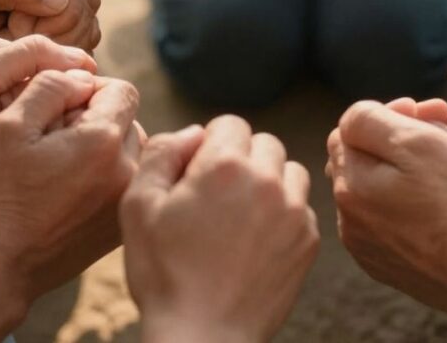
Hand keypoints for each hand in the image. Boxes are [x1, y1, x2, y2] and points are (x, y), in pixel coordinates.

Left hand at [0, 0, 100, 78]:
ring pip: (89, 22)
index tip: (18, 29)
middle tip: (16, 37)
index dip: (57, 10)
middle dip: (58, 29)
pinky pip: (84, 39)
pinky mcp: (60, 22)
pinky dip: (63, 53)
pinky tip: (31, 54)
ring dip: (60, 44)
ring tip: (18, 45)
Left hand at [0, 35, 96, 218]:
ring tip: (80, 102)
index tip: (98, 90)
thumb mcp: (1, 136)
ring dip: (60, 76)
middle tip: (96, 96)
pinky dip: (44, 82)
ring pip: (37, 60)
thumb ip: (38, 101)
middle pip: (44, 50)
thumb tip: (82, 82)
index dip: (76, 65)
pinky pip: (24, 68)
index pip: (46, 48)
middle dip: (71, 70)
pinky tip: (58, 107)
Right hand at [0, 69, 142, 301]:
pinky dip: (105, 177)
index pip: (122, 90)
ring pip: (129, 151)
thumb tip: (83, 78)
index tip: (59, 109)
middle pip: (129, 120)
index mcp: (103, 141)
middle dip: (97, 119)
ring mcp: (127, 201)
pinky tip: (69, 191)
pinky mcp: (121, 225)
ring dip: (103, 147)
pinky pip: (124, 182)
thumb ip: (50, 86)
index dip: (89, 90)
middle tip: (54, 141)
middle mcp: (127, 171)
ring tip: (61, 167)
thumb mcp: (9, 125)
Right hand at [122, 116, 317, 342]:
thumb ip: (161, 153)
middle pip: (264, 143)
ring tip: (240, 216)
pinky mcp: (308, 241)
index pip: (229, 124)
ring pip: (289, 171)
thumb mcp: (138, 205)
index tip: (196, 176)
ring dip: (269, 182)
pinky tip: (255, 242)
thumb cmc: (163, 273)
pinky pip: (302, 208)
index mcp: (225, 165)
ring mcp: (294, 211)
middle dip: (241, 160)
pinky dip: (283, 215)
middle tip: (216, 198)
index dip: (209, 146)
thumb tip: (193, 134)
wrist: (202, 337)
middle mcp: (268, 180)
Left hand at [326, 97, 446, 313]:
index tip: (429, 114)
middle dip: (399, 140)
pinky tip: (445, 204)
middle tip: (443, 132)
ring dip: (407, 172)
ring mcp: (369, 247)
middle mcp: (348, 220)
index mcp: (348, 186)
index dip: (390, 114)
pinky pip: (393, 222)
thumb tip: (353, 119)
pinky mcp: (392, 266)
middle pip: (365, 160)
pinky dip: (413, 204)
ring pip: (380, 190)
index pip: (349, 130)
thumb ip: (369, 121)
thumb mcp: (415, 142)